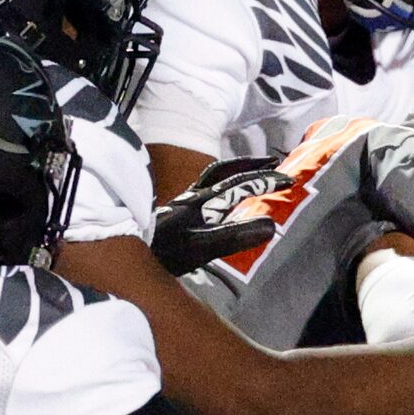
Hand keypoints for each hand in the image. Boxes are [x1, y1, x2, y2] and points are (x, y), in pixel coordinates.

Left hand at [149, 155, 290, 273]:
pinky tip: (219, 197)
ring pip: (210, 178)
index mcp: (202, 201)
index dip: (265, 180)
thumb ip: (235, 237)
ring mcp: (181, 204)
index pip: (240, 184)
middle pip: (223, 171)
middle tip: (273, 161)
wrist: (123, 251)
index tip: (289, 179)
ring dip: (233, 171)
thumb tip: (271, 225)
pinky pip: (200, 189)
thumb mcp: (201, 248)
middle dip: (249, 164)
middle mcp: (192, 197)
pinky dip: (216, 185)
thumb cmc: (163, 253)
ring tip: (249, 173)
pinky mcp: (173, 214)